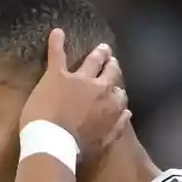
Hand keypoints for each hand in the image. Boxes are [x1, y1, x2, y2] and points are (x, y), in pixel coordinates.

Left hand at [20, 29, 130, 162]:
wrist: (53, 143)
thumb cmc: (78, 149)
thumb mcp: (104, 143)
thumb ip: (117, 127)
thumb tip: (128, 114)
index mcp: (112, 106)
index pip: (120, 95)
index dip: (117, 91)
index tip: (116, 90)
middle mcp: (99, 88)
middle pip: (110, 72)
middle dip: (111, 66)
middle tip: (111, 60)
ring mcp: (78, 79)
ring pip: (92, 61)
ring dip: (97, 54)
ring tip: (101, 48)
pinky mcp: (57, 75)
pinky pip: (58, 54)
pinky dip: (56, 42)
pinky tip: (57, 32)